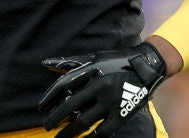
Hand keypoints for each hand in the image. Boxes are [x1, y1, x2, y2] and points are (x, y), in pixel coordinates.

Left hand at [37, 42, 165, 137]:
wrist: (147, 66)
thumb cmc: (116, 61)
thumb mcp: (94, 58)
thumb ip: (70, 63)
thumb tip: (44, 64)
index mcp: (91, 71)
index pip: (63, 85)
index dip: (50, 98)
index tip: (41, 109)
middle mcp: (99, 86)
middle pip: (70, 106)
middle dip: (55, 118)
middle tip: (46, 126)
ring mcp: (111, 101)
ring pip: (84, 121)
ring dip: (69, 132)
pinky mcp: (122, 113)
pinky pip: (103, 131)